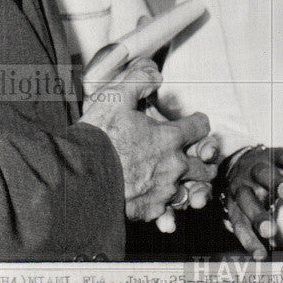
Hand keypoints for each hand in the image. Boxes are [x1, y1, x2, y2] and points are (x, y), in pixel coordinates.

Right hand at [79, 58, 215, 221]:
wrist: (78, 179)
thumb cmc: (98, 137)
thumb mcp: (116, 97)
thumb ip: (139, 79)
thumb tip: (155, 72)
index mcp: (170, 137)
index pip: (200, 126)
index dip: (198, 122)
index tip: (195, 122)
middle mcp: (174, 166)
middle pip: (204, 164)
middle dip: (204, 159)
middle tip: (200, 157)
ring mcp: (163, 191)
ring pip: (191, 191)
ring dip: (191, 185)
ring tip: (186, 183)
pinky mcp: (150, 210)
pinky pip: (169, 210)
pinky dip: (168, 207)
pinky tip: (161, 203)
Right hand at [223, 147, 282, 258]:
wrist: (238, 166)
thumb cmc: (281, 166)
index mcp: (278, 156)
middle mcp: (258, 170)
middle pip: (264, 174)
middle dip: (274, 182)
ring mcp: (244, 190)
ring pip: (247, 201)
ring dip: (258, 214)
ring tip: (269, 230)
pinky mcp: (234, 209)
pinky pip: (238, 225)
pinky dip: (247, 240)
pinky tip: (259, 254)